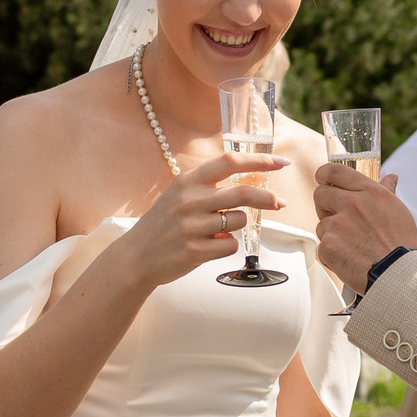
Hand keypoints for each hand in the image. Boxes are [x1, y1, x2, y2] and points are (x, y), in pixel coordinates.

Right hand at [113, 151, 283, 289]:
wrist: (136, 256)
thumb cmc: (164, 224)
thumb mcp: (179, 194)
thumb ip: (208, 185)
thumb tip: (251, 179)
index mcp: (187, 181)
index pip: (230, 162)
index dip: (259, 160)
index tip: (281, 163)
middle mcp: (190, 200)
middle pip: (243, 193)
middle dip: (267, 198)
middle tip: (280, 203)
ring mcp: (191, 226)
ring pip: (239, 222)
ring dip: (236, 227)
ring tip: (216, 231)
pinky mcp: (194, 251)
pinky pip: (230, 246)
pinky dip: (226, 247)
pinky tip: (208, 247)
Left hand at [314, 164, 416, 292]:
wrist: (399, 273)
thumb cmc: (402, 244)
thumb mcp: (398, 210)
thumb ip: (387, 191)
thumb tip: (391, 178)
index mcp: (369, 192)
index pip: (335, 171)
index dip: (324, 174)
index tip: (322, 179)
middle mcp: (351, 204)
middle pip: (320, 194)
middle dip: (324, 205)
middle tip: (336, 217)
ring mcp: (337, 224)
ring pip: (321, 224)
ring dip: (331, 233)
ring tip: (352, 246)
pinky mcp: (328, 245)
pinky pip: (322, 246)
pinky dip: (332, 254)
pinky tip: (349, 259)